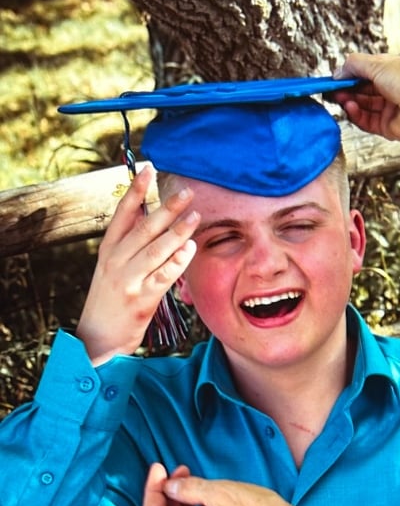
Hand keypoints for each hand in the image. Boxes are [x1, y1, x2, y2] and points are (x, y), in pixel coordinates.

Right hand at [75, 166, 198, 364]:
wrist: (98, 337)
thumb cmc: (111, 299)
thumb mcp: (113, 266)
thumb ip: (128, 242)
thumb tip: (145, 212)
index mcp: (108, 249)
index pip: (122, 213)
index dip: (136, 190)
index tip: (149, 168)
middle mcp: (116, 260)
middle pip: (143, 228)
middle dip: (166, 207)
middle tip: (187, 191)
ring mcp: (128, 280)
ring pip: (154, 249)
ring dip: (177, 231)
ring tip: (195, 216)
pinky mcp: (141, 299)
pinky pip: (162, 276)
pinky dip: (177, 261)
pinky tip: (190, 248)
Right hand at [331, 52, 399, 146]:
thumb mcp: (379, 63)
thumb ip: (354, 65)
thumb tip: (338, 72)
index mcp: (396, 70)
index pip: (368, 72)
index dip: (351, 74)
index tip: (335, 77)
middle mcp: (395, 89)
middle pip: (364, 90)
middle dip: (347, 89)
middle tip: (331, 89)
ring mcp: (392, 109)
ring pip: (364, 106)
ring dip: (349, 101)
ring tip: (338, 97)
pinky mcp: (390, 128)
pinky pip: (367, 122)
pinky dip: (356, 115)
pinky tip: (349, 106)